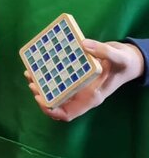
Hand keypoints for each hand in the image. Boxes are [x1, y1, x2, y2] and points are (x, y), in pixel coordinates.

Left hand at [25, 40, 143, 121]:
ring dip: (40, 86)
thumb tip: (83, 44)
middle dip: (41, 96)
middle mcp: (82, 95)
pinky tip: (37, 66)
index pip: (68, 113)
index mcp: (91, 97)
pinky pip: (57, 80)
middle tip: (32, 82)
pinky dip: (46, 76)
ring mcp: (77, 87)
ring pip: (54, 92)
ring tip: (30, 73)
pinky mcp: (74, 77)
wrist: (127, 60)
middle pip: (56, 103)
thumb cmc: (124, 62)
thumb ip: (103, 51)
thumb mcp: (118, 57)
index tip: (40, 99)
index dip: (52, 110)